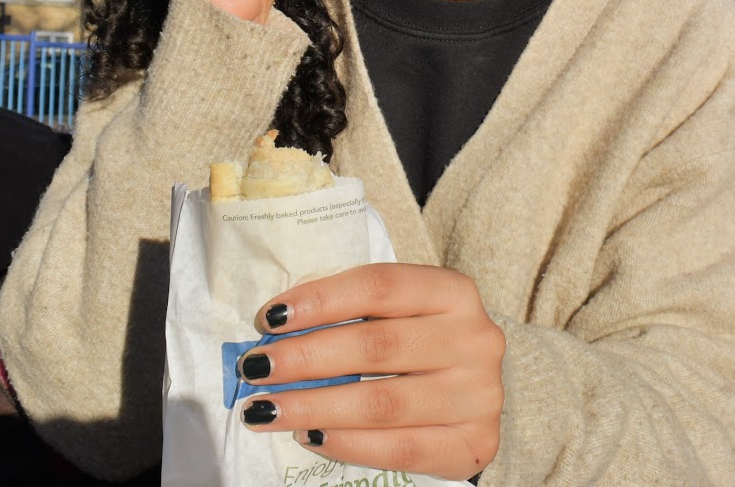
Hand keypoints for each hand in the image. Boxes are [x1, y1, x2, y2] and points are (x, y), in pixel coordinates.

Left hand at [235, 264, 505, 480]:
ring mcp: (480, 394)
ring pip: (384, 401)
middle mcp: (476, 339)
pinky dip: (348, 444)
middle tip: (255, 368)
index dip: (321, 299)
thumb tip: (276, 328)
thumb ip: (353, 315)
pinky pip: (401, 447)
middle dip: (306, 357)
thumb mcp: (398, 316)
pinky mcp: (475, 443)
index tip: (270, 317)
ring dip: (314, 406)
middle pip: (377, 345)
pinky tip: (310, 436)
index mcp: (454, 292)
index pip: (379, 286)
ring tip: (266, 409)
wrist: (469, 400)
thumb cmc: (418, 347)